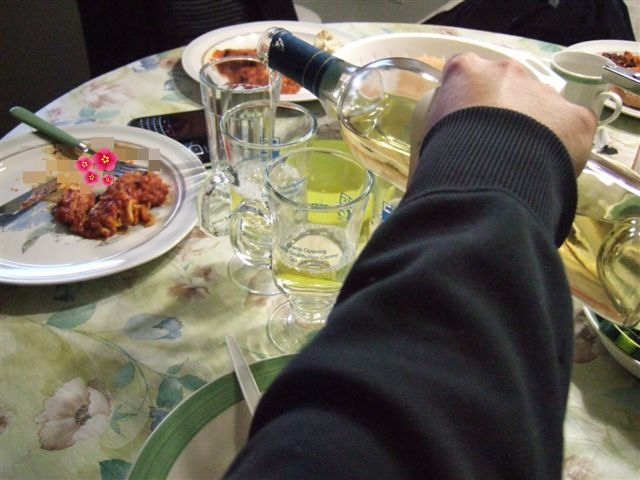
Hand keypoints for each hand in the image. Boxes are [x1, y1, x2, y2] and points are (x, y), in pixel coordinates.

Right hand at [408, 53, 595, 182]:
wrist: (488, 178)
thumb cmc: (447, 156)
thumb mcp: (428, 138)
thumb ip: (442, 126)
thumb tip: (449, 140)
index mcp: (467, 71)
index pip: (462, 70)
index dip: (463, 96)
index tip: (461, 121)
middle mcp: (507, 71)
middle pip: (507, 85)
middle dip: (502, 110)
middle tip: (492, 146)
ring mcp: (544, 91)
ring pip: (540, 106)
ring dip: (532, 127)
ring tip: (520, 164)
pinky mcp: (575, 117)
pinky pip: (570, 128)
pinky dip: (562, 146)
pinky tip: (547, 169)